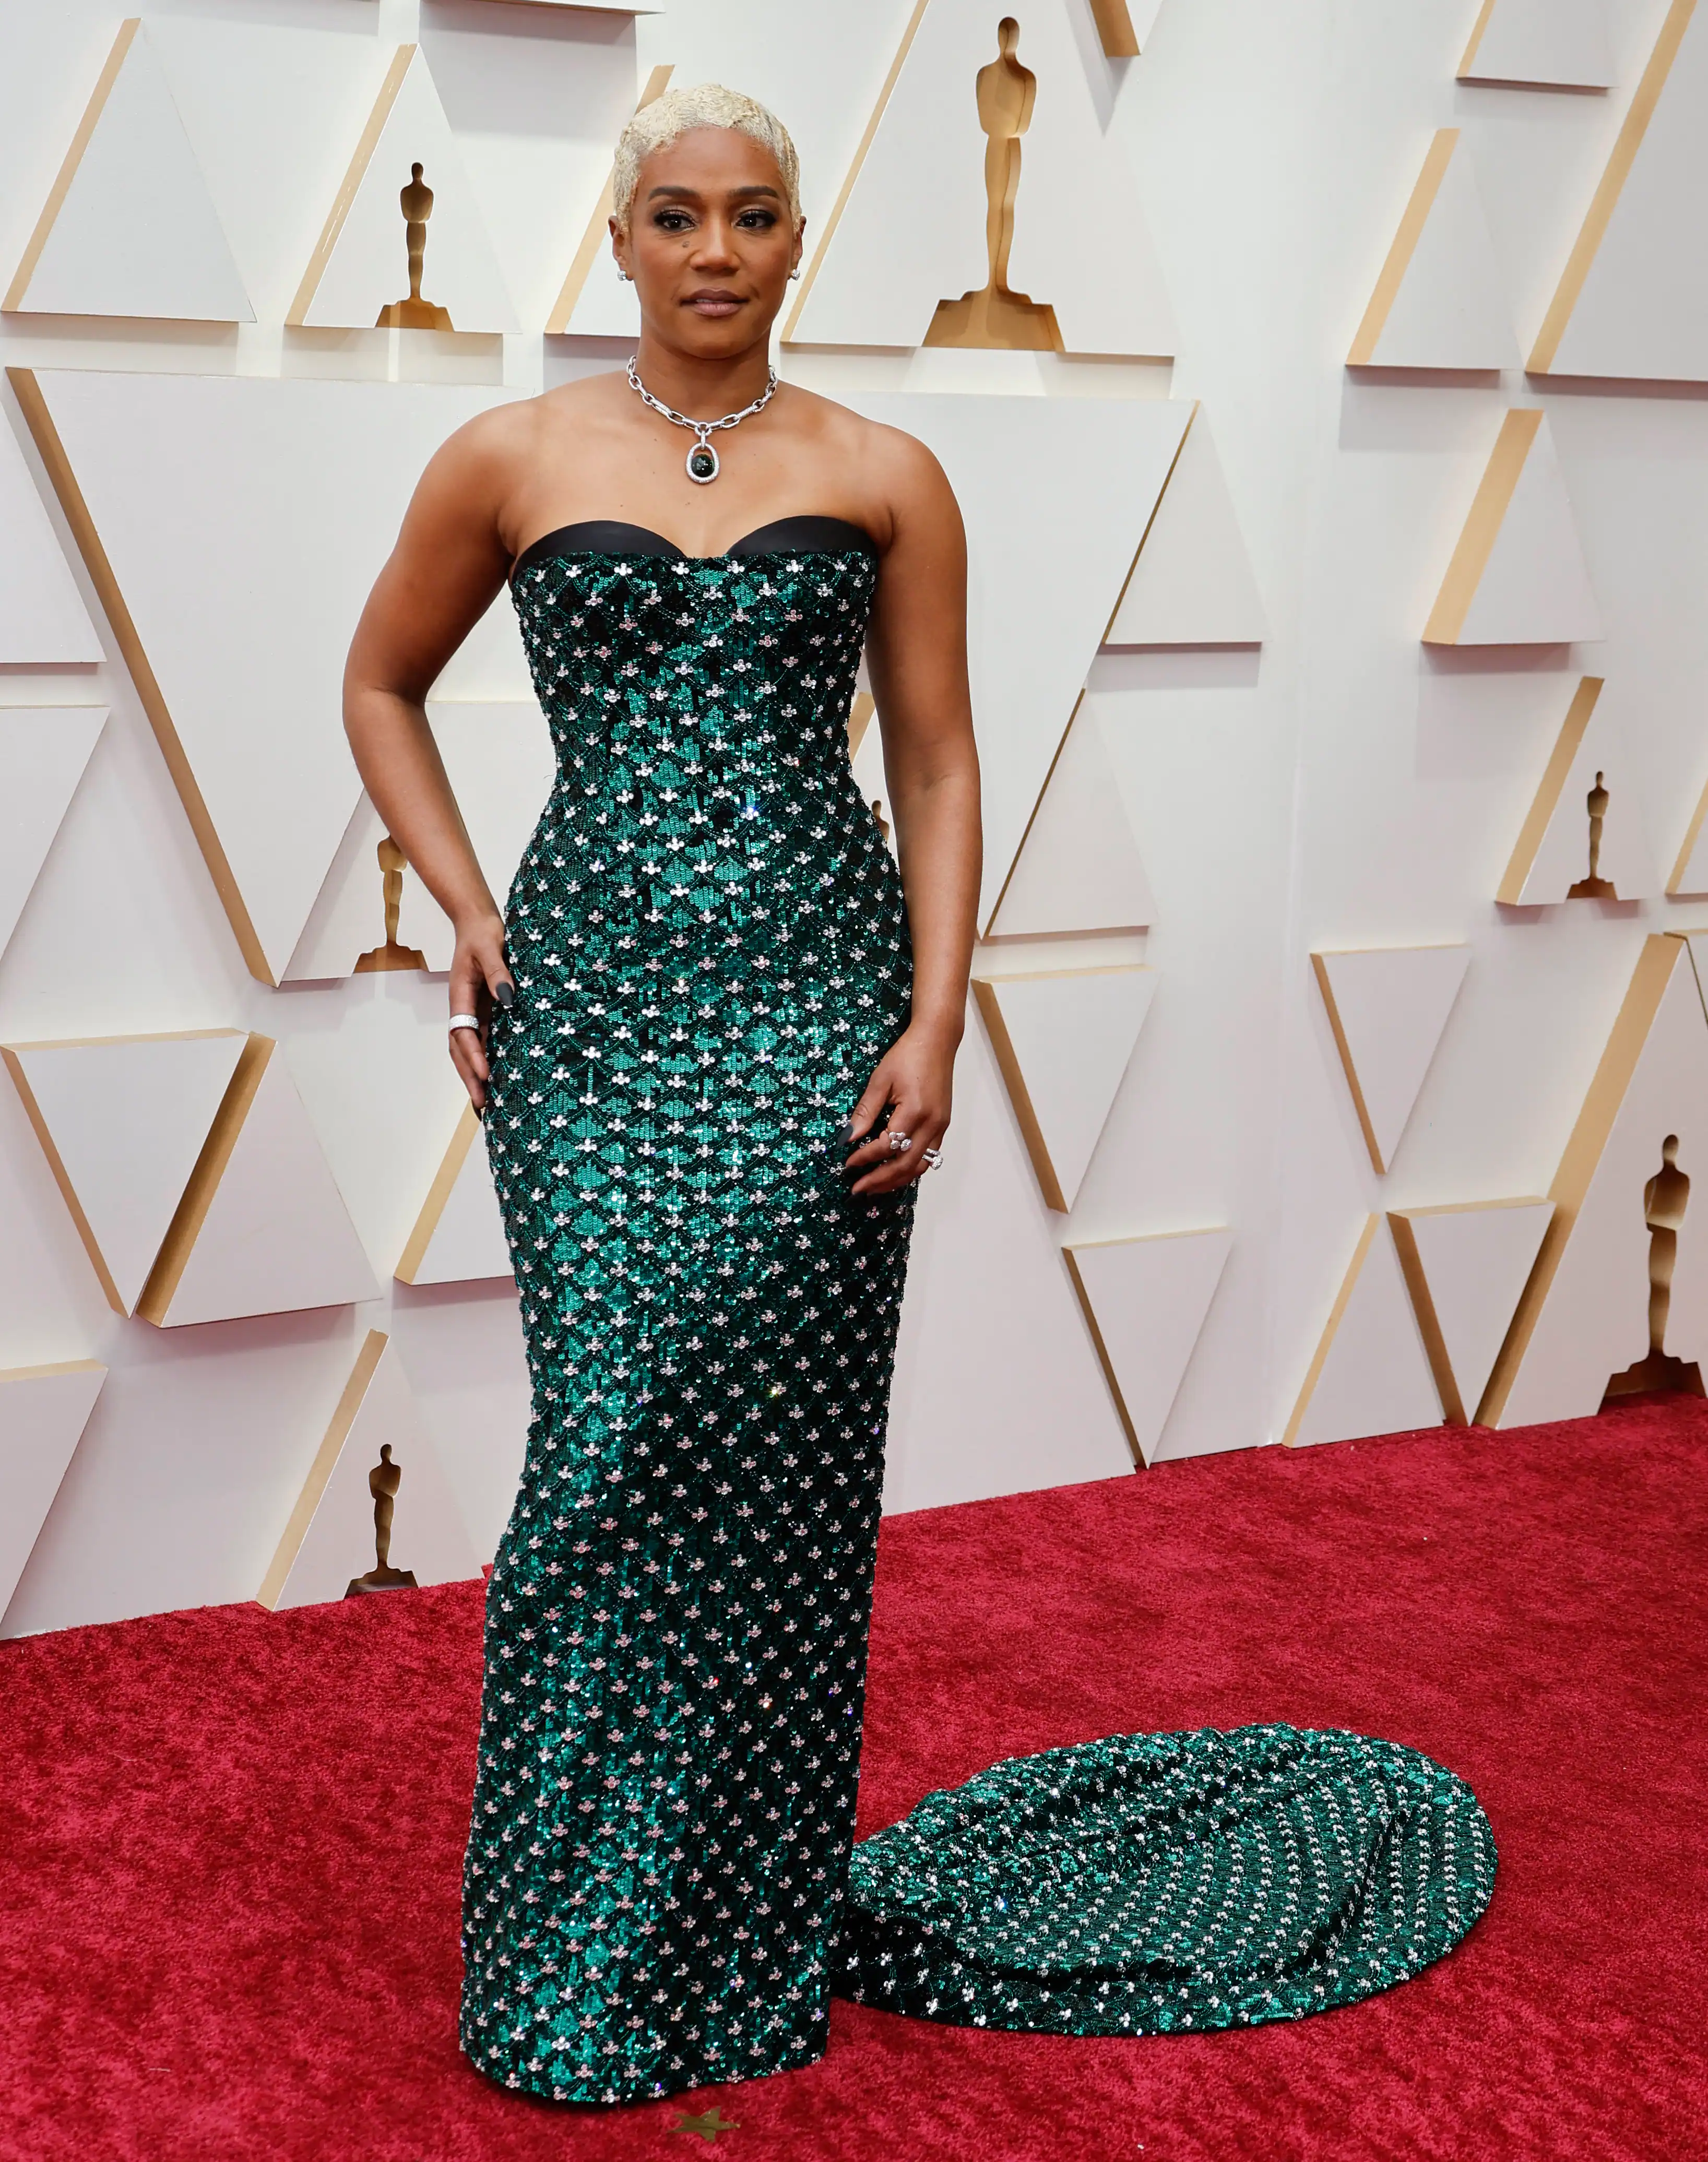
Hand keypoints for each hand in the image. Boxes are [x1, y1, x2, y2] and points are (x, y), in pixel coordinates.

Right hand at [449, 913, 513, 1112]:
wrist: (477, 921)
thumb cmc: (483, 932)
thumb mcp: (491, 947)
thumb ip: (499, 973)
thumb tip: (508, 999)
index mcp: (460, 996)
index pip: (463, 1032)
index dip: (473, 1055)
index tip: (484, 1075)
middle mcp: (463, 1008)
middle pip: (460, 1049)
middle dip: (469, 1077)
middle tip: (481, 1105)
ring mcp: (473, 1012)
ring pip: (468, 1049)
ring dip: (474, 1074)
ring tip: (486, 1103)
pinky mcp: (485, 1011)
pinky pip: (483, 1040)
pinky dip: (485, 1060)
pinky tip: (496, 1077)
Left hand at [844, 1025, 955, 1195]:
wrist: (937, 1040)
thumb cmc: (908, 1055)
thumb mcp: (880, 1080)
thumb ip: (865, 1111)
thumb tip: (848, 1137)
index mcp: (915, 1111)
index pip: (887, 1146)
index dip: (866, 1158)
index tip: (848, 1164)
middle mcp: (932, 1124)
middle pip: (905, 1165)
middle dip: (880, 1180)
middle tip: (858, 1188)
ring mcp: (941, 1127)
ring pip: (920, 1166)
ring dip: (896, 1180)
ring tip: (874, 1187)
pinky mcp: (943, 1125)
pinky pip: (928, 1156)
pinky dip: (910, 1169)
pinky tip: (894, 1171)